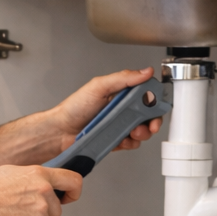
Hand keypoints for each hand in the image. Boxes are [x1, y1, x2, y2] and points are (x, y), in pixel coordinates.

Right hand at [0, 164, 81, 215]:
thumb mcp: (13, 172)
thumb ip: (34, 178)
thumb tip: (41, 183)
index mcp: (40, 176)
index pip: (73, 181)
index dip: (73, 192)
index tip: (69, 197)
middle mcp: (43, 194)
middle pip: (57, 209)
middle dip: (44, 212)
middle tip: (22, 208)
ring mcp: (39, 215)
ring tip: (10, 215)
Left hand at [16, 67, 160, 162]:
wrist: (60, 132)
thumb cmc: (74, 108)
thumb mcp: (99, 86)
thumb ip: (123, 78)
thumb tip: (144, 72)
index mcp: (119, 93)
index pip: (145, 94)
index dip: (155, 100)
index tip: (157, 106)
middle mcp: (120, 109)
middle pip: (147, 115)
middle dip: (152, 121)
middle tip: (150, 125)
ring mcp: (118, 125)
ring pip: (141, 130)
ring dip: (142, 133)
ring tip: (133, 133)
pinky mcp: (114, 140)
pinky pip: (130, 143)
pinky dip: (131, 143)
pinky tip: (124, 141)